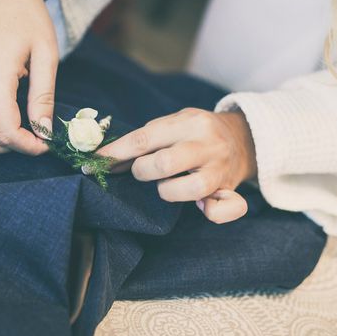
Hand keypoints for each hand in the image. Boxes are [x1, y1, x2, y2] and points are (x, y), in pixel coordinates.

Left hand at [96, 108, 256, 223]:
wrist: (243, 138)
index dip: (115, 153)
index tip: (93, 164)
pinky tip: (201, 206)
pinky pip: (220, 211)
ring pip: (190, 190)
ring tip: (167, 186)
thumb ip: (147, 138)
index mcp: (190, 122)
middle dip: (143, 172)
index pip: (144, 138)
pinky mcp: (231, 191)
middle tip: (143, 171)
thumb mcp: (175, 122)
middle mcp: (207, 144)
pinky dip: (210, 213)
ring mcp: (220, 169)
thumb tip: (106, 159)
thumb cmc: (196, 132)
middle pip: (165, 163)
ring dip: (168, 192)